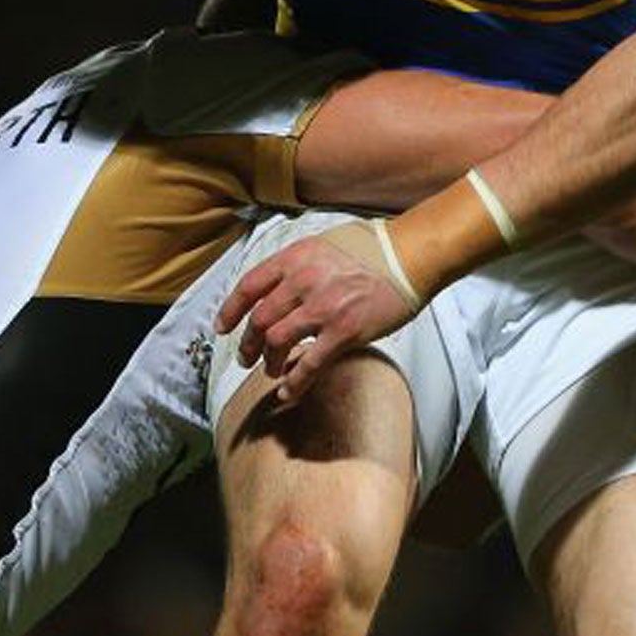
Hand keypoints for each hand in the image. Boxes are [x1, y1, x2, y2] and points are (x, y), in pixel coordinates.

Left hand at [215, 221, 418, 401]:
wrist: (411, 256)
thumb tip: (279, 289)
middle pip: (259, 319)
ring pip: (277, 342)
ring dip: (270, 362)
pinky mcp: (343, 330)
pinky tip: (290, 391)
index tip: (223, 327)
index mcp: (296, 257)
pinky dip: (295, 382)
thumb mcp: (325, 244)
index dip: (231, 311)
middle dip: (248, 344)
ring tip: (273, 371)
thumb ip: (299, 265)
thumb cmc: (375, 249)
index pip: (249, 286)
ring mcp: (323, 306)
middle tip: (248, 357)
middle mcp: (304, 280)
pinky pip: (309, 363)